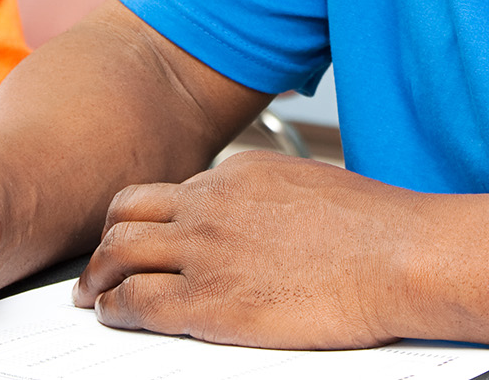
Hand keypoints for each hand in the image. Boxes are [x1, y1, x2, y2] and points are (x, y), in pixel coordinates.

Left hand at [74, 150, 414, 348]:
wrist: (398, 256)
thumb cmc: (375, 229)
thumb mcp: (312, 188)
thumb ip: (272, 200)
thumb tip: (264, 222)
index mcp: (239, 172)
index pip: (175, 191)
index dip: (154, 218)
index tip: (149, 234)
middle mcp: (210, 203)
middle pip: (130, 211)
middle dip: (109, 236)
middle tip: (100, 260)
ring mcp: (203, 249)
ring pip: (119, 252)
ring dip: (98, 274)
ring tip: (90, 292)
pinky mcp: (206, 300)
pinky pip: (136, 303)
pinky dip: (114, 309)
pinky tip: (113, 316)